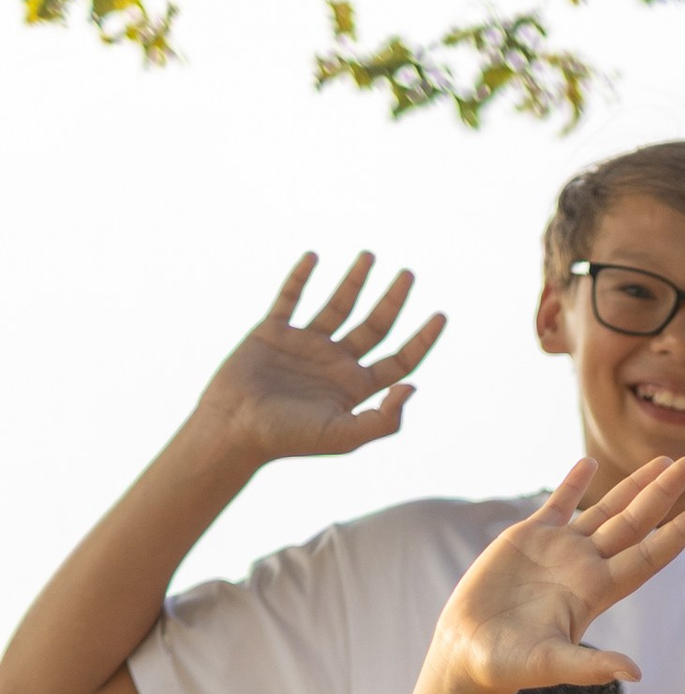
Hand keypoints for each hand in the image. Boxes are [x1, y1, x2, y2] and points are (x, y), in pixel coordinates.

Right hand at [191, 252, 446, 469]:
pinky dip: (300, 277)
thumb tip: (413, 387)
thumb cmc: (289, 438)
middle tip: (409, 274)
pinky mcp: (273, 332)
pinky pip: (290, 298)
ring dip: (354, 280)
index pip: (399, 361)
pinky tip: (314, 257)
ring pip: (338, 305)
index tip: (441, 315)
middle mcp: (335, 363)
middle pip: (375, 326)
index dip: (422, 340)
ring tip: (369, 255)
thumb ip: (383, 420)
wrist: (234, 429)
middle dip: (393, 300)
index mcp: (355, 387)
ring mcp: (305, 345)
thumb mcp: (343, 436)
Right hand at [432, 459, 684, 693]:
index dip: (677, 534)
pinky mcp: (528, 538)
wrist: (470, 653)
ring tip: (662, 460)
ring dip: (633, 484)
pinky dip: (574, 482)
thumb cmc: (510, 665)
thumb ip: (591, 667)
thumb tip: (634, 673)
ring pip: (605, 509)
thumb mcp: (552, 664)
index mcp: (596, 591)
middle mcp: (585, 566)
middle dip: (662, 493)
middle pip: (635, 523)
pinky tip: (590, 464)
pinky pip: (558, 503)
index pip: (648, 556)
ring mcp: (559, 550)